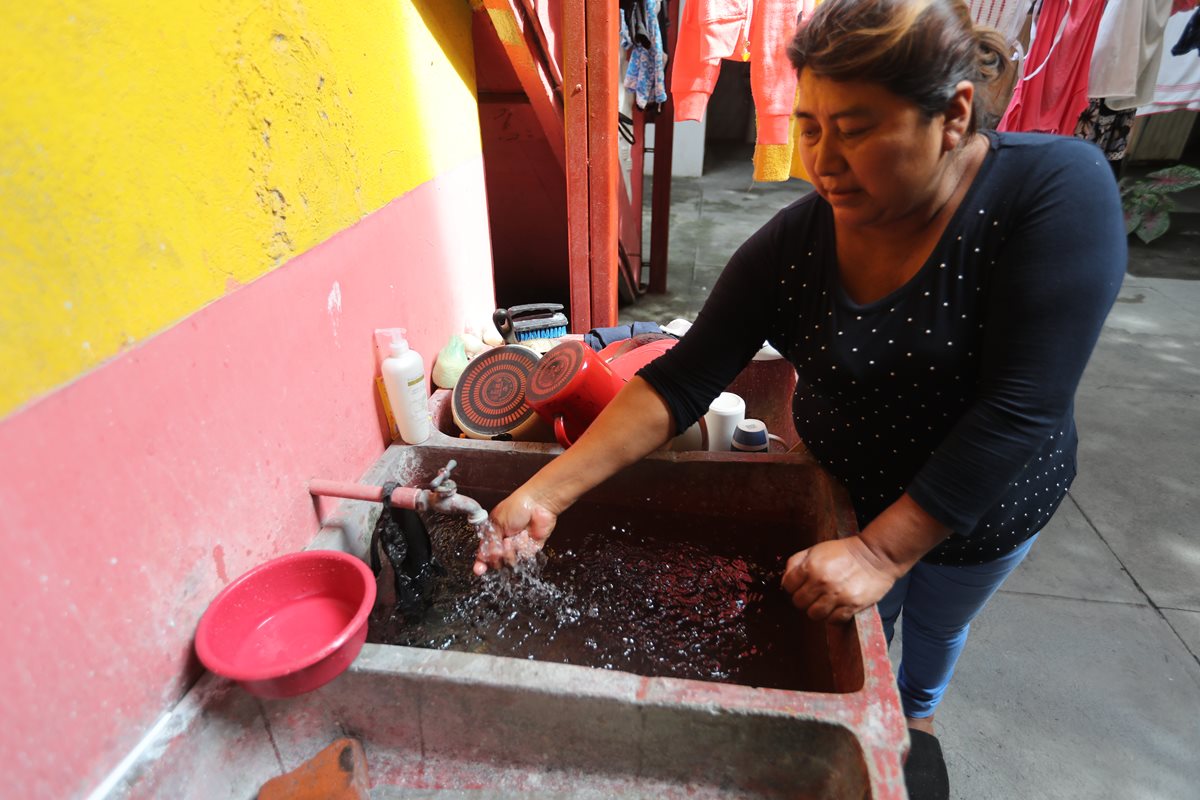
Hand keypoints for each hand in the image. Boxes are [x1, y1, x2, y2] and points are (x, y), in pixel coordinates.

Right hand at [473, 490, 558, 574]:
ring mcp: (518, 546)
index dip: (481, 563)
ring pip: (511, 561)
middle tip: (499, 547)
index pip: (485, 553)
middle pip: (498, 561)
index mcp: (494, 533)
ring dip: (510, 551)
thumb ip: (490, 541)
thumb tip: (485, 556)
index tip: (479, 570)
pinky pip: (524, 557)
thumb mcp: (497, 523)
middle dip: (497, 556)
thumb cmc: (516, 507)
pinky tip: (525, 536)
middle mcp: (505, 541)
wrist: (537, 504)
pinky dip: (523, 547)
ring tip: (512, 538)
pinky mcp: (531, 548)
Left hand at [781, 537, 899, 622]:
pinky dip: (833, 617)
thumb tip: (785, 580)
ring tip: (824, 603)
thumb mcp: (816, 549)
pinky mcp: (852, 605)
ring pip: (814, 615)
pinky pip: (833, 621)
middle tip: (813, 595)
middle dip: (804, 599)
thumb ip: (797, 562)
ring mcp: (837, 595)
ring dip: (817, 610)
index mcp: (811, 566)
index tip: (801, 586)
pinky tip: (837, 607)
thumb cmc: (844, 552)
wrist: (875, 556)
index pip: (788, 587)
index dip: (793, 587)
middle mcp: (822, 582)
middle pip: (799, 603)